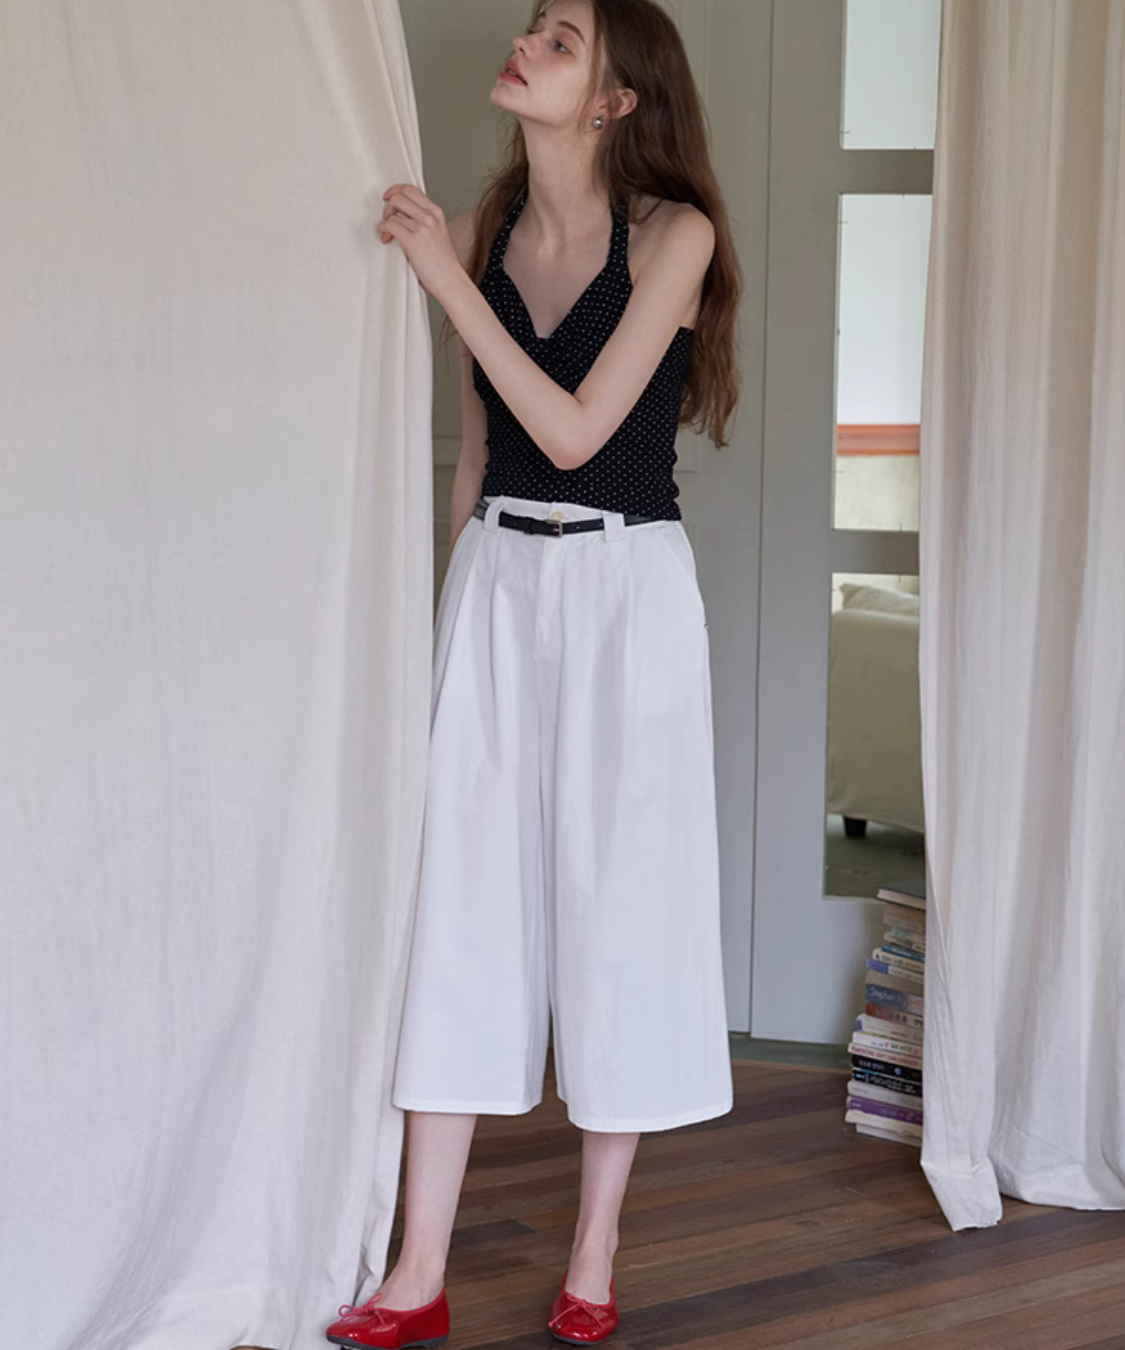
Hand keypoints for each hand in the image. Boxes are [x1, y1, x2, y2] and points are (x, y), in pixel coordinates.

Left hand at [378, 184, 462, 300]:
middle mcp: (430, 217)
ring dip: (385, 221)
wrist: (450, 280)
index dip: (396, 191)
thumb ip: (424, 221)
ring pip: (393, 211)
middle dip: (388, 205)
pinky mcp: (413, 240)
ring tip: (388, 233)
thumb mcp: (438, 233)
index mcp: (436, 213)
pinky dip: (384, 230)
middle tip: (387, 216)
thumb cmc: (443, 263)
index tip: (389, 197)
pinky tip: (387, 238)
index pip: (412, 190)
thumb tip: (403, 216)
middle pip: (400, 196)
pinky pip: (390, 225)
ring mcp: (422, 228)